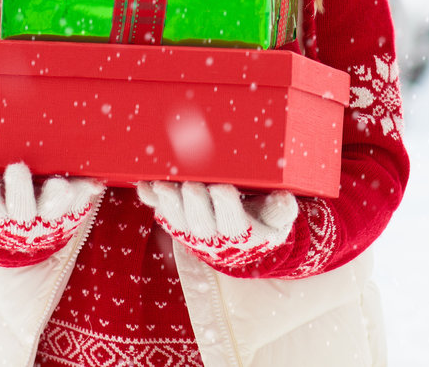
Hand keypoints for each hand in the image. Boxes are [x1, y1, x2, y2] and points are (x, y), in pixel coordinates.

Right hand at [0, 160, 101, 255]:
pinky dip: (89, 190)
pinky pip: (84, 199)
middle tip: (17, 167)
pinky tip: (95, 180)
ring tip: (58, 181)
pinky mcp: (74, 203)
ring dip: (57, 194)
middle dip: (19, 190)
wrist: (24, 229)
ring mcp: (50, 210)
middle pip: (22, 209)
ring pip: (55, 205)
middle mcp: (23, 216)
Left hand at [136, 180, 296, 267]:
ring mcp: (191, 231)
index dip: (226, 207)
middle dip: (194, 205)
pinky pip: (162, 213)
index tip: (223, 188)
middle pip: (200, 224)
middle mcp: (214, 237)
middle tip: (190, 186)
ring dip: (168, 204)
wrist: (241, 242)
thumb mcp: (278, 219)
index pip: (234, 223)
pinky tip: (145, 186)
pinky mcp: (176, 222)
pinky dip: (152, 200)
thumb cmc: (262, 221)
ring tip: (162, 186)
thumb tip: (284, 199)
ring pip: (177, 222)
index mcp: (243, 235)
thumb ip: (282, 210)